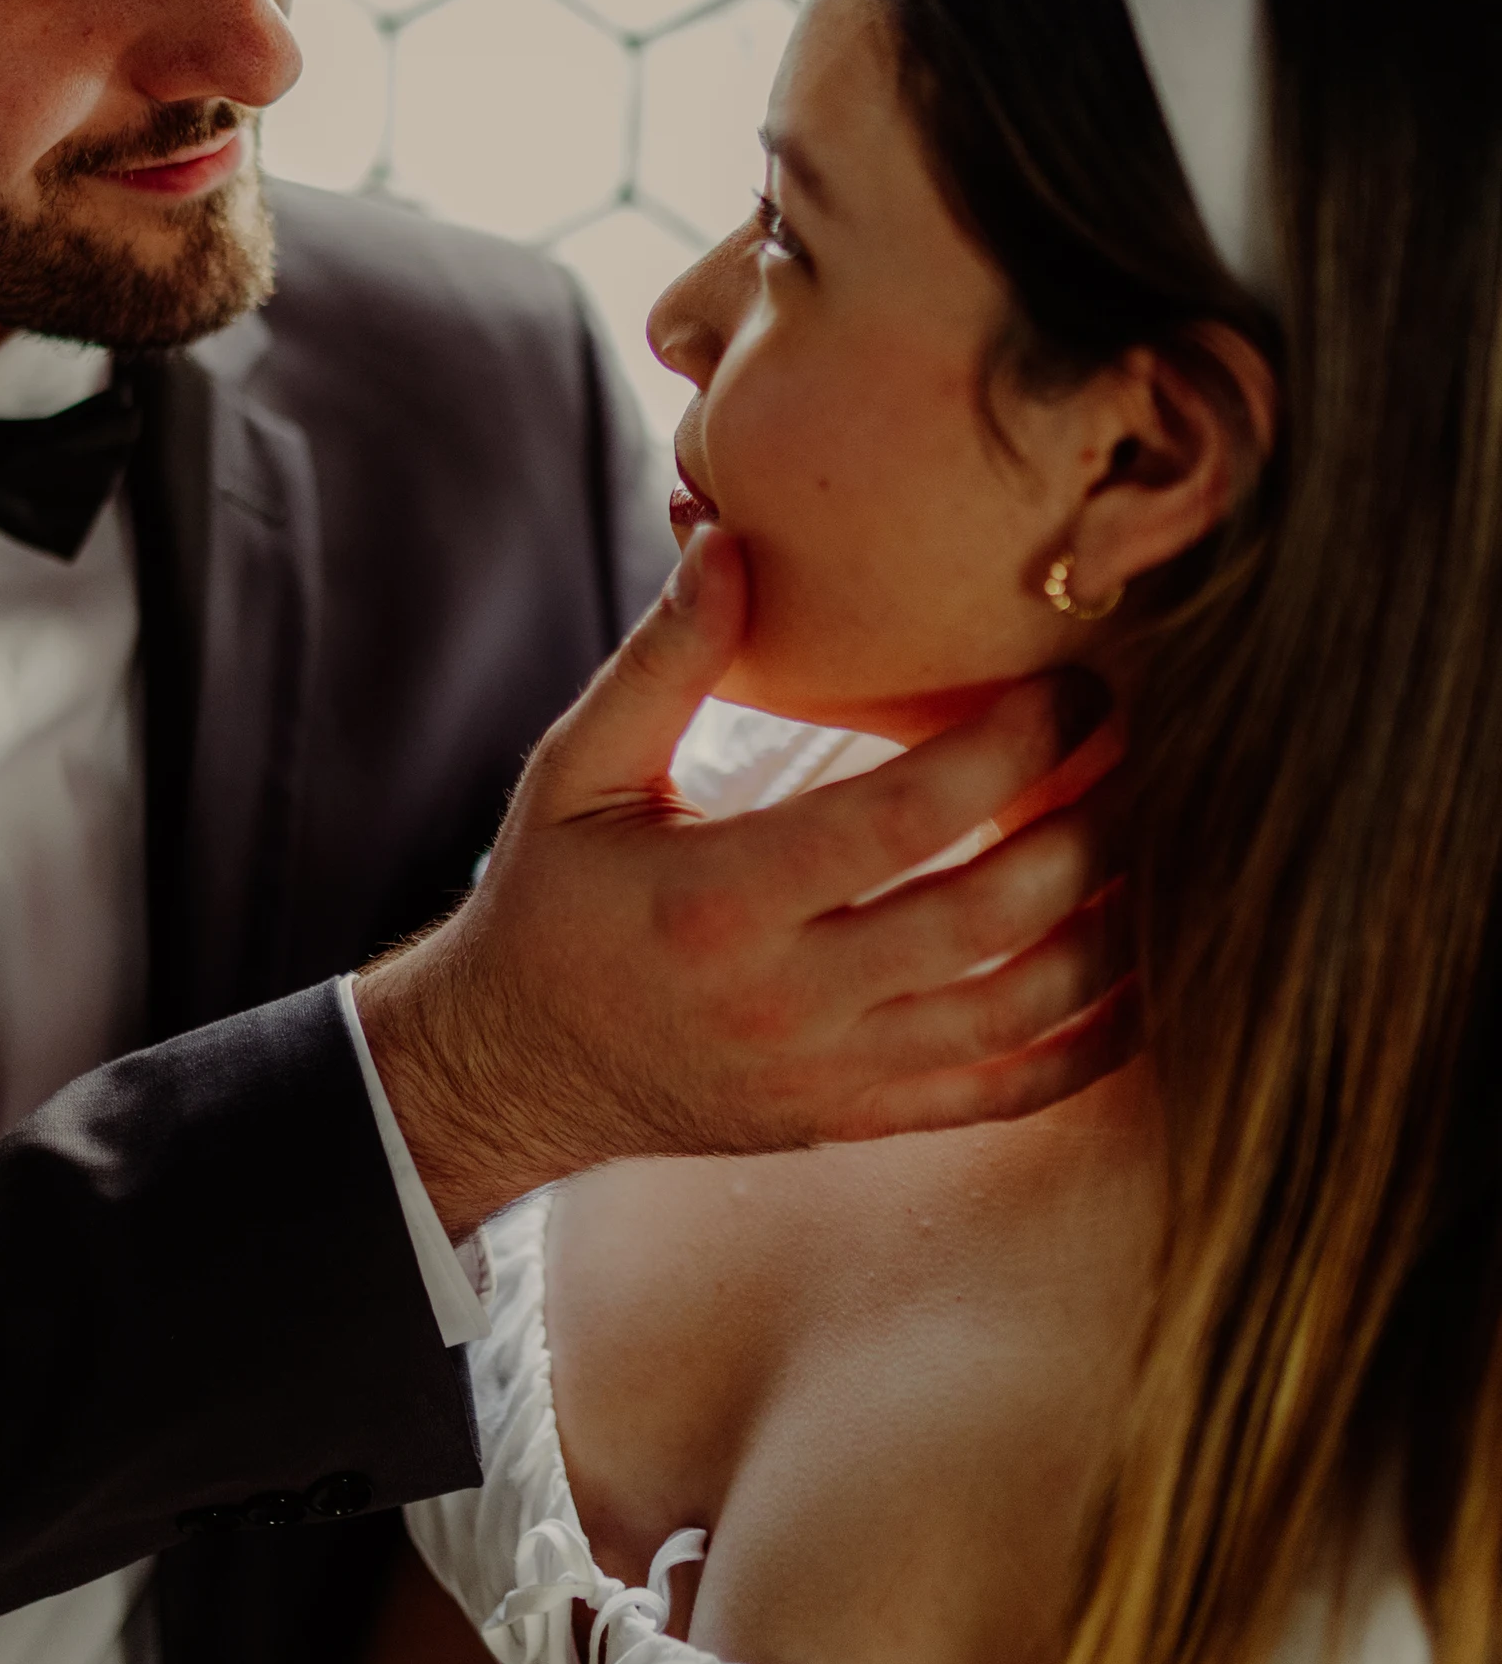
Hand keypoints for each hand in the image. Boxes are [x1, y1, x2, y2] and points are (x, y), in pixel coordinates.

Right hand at [358, 524, 1132, 1237]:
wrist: (512, 1070)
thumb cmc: (549, 905)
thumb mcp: (575, 774)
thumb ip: (660, 663)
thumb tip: (732, 543)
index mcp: (720, 897)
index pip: (906, 818)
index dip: (1013, 747)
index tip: (1074, 686)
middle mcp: (785, 997)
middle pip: (987, 915)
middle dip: (1088, 828)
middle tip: (1141, 755)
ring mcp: (829, 1074)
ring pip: (1015, 1013)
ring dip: (1109, 932)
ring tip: (1152, 849)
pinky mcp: (855, 1121)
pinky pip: (1000, 1097)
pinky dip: (1087, 1048)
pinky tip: (1138, 985)